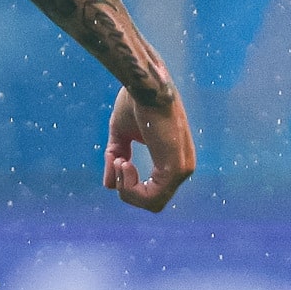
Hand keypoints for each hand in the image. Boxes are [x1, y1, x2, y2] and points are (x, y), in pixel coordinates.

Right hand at [105, 88, 194, 212]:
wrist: (145, 85)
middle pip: (152, 203)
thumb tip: (108, 185)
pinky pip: (151, 198)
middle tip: (118, 161)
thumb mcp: (121, 136)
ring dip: (127, 188)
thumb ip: (117, 158)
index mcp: (173, 160)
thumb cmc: (135, 102)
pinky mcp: (176, 169)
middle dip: (126, 189)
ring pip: (152, 204)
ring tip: (121, 161)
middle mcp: (182, 168)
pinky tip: (124, 163)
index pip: (152, 192)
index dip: (128, 185)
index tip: (118, 159)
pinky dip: (130, 187)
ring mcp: (182, 170)